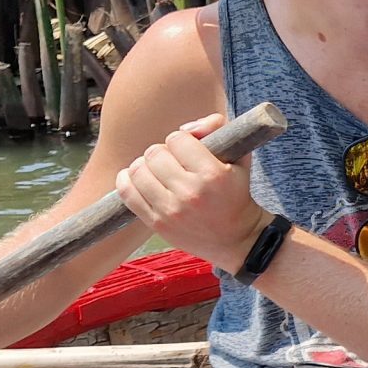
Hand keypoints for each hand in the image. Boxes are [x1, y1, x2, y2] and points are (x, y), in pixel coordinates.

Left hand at [114, 113, 268, 269]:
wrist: (237, 240)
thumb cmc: (236, 195)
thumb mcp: (239, 158)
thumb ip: (217, 128)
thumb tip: (186, 128)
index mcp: (213, 175)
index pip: (177, 139)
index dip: (182, 140)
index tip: (188, 149)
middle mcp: (190, 193)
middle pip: (154, 153)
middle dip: (162, 152)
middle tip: (172, 161)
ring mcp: (171, 211)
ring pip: (137, 170)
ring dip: (145, 166)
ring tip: (157, 171)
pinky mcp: (157, 224)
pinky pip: (127, 193)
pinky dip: (127, 180)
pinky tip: (138, 179)